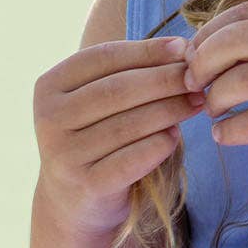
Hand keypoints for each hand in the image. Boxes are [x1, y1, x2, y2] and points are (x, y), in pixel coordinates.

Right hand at [33, 35, 200, 237]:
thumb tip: (183, 48)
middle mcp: (50, 118)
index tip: (185, 47)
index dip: (147, 50)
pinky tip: (175, 136)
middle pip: (116, 90)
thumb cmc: (99, 134)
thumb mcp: (103, 99)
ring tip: (197, 102)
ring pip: (126, 125)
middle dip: (164, 80)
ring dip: (169, 110)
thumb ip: (132, 72)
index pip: (103, 58)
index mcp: (50, 86)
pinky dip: (158, 145)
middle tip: (197, 78)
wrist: (76, 200)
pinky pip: (130, 160)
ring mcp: (64, 154)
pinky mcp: (85, 185)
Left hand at [180, 0, 247, 163]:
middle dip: (201, 63)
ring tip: (213, 110)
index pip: (243, 13)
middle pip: (233, 42)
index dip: (209, 33)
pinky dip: (230, 131)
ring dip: (214, 99)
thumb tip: (227, 41)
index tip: (196, 54)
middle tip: (194, 83)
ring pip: (239, 82)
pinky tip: (225, 136)